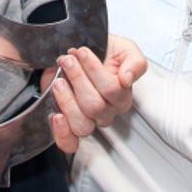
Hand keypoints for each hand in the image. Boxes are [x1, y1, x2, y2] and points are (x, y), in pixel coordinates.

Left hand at [42, 33, 146, 153]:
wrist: (77, 56)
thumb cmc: (103, 53)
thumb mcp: (125, 50)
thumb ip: (135, 62)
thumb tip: (127, 79)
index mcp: (122, 97)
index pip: (112, 90)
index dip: (94, 69)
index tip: (82, 51)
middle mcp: (107, 113)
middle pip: (95, 106)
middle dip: (78, 79)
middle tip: (67, 60)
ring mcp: (88, 121)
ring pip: (82, 124)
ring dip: (67, 100)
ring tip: (59, 81)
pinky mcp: (69, 127)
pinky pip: (69, 142)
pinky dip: (61, 132)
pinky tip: (56, 115)